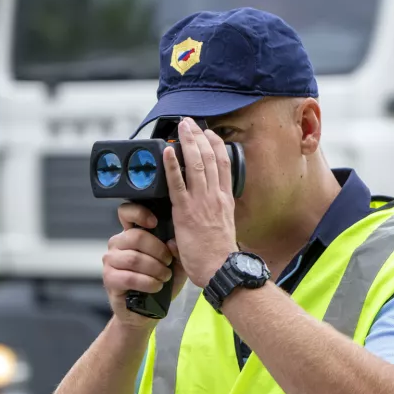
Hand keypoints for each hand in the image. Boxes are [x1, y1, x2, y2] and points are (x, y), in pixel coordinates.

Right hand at [102, 203, 186, 329]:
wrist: (148, 312)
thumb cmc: (161, 283)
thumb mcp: (176, 264)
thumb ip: (177, 250)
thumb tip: (172, 242)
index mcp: (132, 234)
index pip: (126, 212)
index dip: (139, 213)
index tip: (155, 223)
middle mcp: (118, 244)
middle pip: (136, 236)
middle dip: (158, 251)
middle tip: (168, 263)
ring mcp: (110, 261)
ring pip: (134, 258)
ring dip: (155, 269)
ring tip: (164, 277)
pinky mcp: (109, 279)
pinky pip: (129, 277)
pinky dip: (147, 282)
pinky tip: (156, 287)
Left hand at [162, 117, 237, 287]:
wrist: (221, 269)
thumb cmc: (220, 256)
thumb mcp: (222, 230)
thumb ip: (211, 218)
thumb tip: (199, 218)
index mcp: (225, 200)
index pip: (224, 166)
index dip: (217, 146)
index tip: (210, 134)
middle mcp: (215, 197)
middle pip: (210, 158)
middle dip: (199, 137)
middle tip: (190, 124)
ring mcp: (201, 202)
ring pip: (197, 164)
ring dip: (188, 142)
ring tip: (181, 127)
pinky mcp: (186, 212)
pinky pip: (177, 183)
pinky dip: (173, 165)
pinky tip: (168, 151)